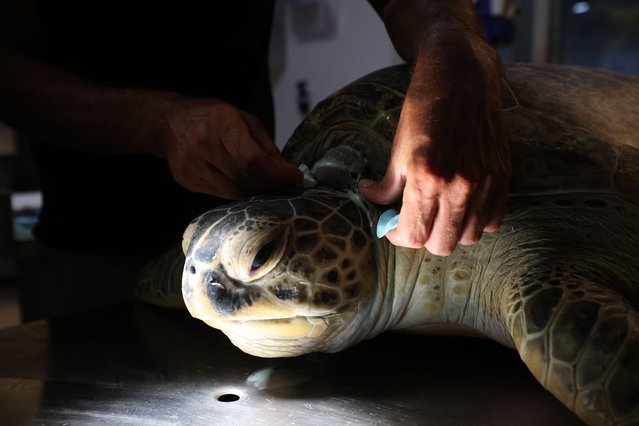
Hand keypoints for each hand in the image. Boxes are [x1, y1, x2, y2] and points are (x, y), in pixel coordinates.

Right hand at [158, 98, 301, 198]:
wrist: (168, 123)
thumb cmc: (212, 117)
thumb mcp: (244, 119)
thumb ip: (265, 145)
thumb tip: (286, 170)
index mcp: (221, 123)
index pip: (252, 159)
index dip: (277, 173)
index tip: (296, 177)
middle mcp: (203, 145)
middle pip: (245, 178)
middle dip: (273, 186)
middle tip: (291, 188)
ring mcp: (192, 166)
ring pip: (234, 191)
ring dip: (259, 194)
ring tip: (276, 191)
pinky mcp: (188, 181)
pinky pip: (222, 194)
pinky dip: (242, 194)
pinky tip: (254, 190)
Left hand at [359, 37, 510, 254]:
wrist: (461, 77)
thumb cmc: (424, 109)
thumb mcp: (397, 149)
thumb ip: (387, 185)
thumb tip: (374, 202)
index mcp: (427, 179)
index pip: (413, 236)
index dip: (398, 236)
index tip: (393, 225)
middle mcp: (459, 186)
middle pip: (441, 245)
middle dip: (423, 238)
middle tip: (414, 220)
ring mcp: (485, 183)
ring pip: (469, 238)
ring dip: (451, 232)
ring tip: (439, 213)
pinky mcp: (503, 176)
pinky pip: (493, 221)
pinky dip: (477, 221)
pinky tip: (463, 206)